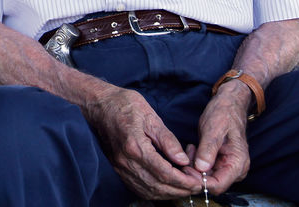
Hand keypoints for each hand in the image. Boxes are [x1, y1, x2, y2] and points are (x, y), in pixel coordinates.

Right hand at [83, 85, 203, 198]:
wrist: (99, 104)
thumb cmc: (125, 105)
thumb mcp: (150, 116)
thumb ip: (168, 140)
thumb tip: (183, 160)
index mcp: (135, 147)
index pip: (164, 173)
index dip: (184, 181)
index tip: (199, 181)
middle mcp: (126, 161)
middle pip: (158, 186)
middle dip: (181, 189)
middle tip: (197, 185)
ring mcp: (120, 167)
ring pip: (149, 191)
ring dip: (170, 193)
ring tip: (185, 186)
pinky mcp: (118, 168)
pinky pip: (139, 188)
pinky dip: (156, 192)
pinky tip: (167, 186)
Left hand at [190, 84, 250, 192]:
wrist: (228, 105)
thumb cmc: (223, 115)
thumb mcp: (213, 129)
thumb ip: (208, 150)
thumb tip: (201, 168)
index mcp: (238, 164)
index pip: (218, 186)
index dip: (200, 181)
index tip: (186, 169)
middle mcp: (235, 169)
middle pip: (211, 184)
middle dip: (195, 173)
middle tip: (185, 155)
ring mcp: (227, 166)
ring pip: (206, 177)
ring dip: (193, 166)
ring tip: (190, 148)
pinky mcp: (219, 162)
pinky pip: (204, 169)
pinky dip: (195, 161)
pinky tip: (192, 148)